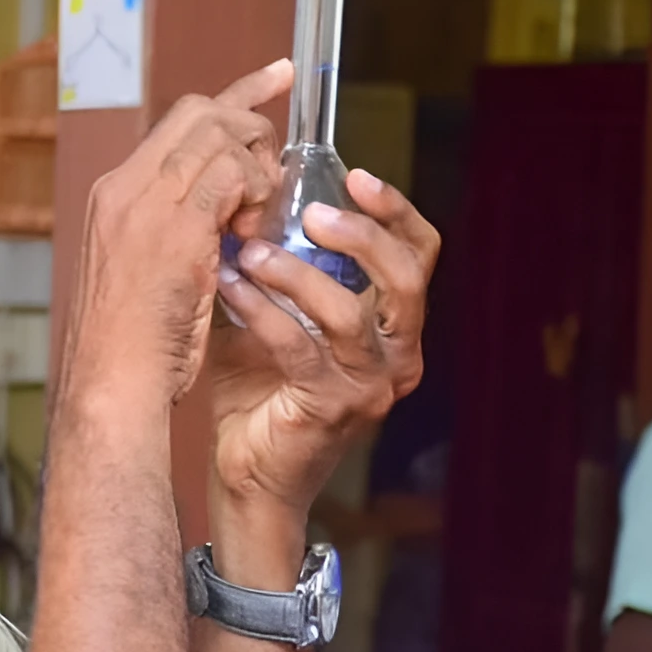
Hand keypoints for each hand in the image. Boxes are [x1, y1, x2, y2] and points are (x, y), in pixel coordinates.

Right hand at [58, 62, 289, 407]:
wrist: (109, 385)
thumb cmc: (133, 348)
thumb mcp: (148, 273)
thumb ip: (179, 230)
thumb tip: (224, 209)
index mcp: (115, 195)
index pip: (179, 121)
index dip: (235, 96)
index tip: (276, 77)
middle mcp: (124, 187)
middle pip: (201, 113)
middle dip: (252, 121)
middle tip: (277, 164)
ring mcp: (145, 202)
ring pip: (220, 137)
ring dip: (256, 170)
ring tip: (255, 221)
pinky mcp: (174, 226)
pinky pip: (232, 177)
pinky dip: (255, 198)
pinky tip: (251, 236)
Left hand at [207, 169, 438, 521]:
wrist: (248, 474)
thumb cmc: (261, 392)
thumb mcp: (278, 315)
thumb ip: (283, 266)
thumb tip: (252, 197)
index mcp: (395, 330)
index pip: (420, 256)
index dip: (396, 212)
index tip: (357, 177)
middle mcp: (397, 358)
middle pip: (404, 279)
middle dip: (361, 235)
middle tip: (310, 213)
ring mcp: (369, 387)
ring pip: (348, 313)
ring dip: (295, 273)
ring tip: (250, 253)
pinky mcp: (331, 409)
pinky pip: (298, 347)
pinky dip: (261, 311)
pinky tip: (230, 289)